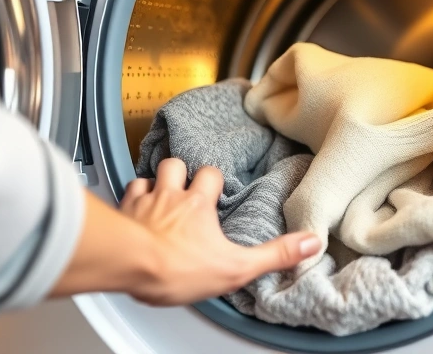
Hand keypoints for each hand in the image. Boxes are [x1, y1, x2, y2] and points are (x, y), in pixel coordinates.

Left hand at [49, 158, 319, 305]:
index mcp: (198, 203)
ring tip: (159, 190)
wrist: (133, 266)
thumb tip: (310, 242)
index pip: (210, 173)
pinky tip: (133, 205)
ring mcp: (144, 202)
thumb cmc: (179, 267)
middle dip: (181, 172)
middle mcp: (170, 195)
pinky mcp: (122, 213)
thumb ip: (275, 254)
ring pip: (149, 175)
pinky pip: (125, 193)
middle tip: (185, 184)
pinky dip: (130, 196)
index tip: (215, 185)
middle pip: (176, 165)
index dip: (212, 178)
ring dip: (154, 181)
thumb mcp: (237, 266)